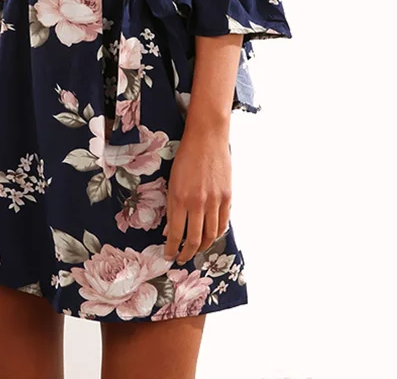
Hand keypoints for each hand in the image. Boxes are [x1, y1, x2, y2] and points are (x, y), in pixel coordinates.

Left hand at [162, 133, 231, 263]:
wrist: (206, 138)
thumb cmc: (185, 157)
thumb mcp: (172, 181)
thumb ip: (172, 206)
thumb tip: (170, 230)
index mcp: (180, 198)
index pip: (176, 234)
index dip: (172, 249)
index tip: (169, 256)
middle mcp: (198, 202)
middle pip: (194, 240)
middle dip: (187, 253)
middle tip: (182, 258)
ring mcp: (215, 201)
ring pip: (210, 235)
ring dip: (202, 247)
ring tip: (195, 249)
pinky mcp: (227, 197)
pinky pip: (223, 223)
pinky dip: (216, 234)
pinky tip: (210, 236)